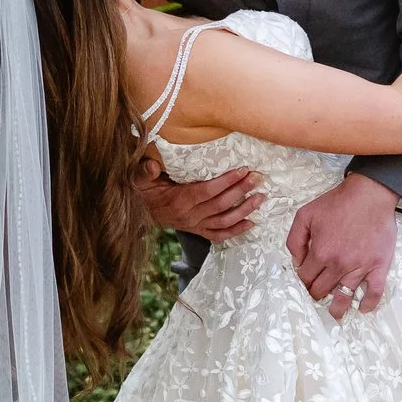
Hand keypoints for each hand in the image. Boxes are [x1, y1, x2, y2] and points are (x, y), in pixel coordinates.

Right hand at [138, 157, 262, 242]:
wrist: (143, 211)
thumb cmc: (146, 191)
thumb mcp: (141, 179)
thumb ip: (145, 172)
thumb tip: (152, 166)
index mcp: (179, 201)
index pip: (207, 191)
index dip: (226, 182)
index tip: (242, 170)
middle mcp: (190, 216)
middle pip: (220, 204)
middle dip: (241, 191)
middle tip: (257, 178)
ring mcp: (196, 225)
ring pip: (224, 221)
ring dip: (244, 210)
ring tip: (261, 197)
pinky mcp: (199, 231)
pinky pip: (220, 235)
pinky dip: (237, 231)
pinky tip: (252, 223)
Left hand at [287, 173, 399, 318]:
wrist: (370, 194)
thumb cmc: (337, 202)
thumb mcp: (305, 214)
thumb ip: (295, 239)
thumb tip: (296, 261)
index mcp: (320, 253)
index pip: (305, 278)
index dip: (301, 280)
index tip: (304, 280)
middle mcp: (339, 264)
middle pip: (321, 290)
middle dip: (315, 293)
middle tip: (316, 293)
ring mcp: (360, 267)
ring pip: (344, 297)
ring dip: (336, 308)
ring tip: (334, 314)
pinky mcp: (379, 266)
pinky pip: (374, 292)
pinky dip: (368, 304)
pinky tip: (362, 308)